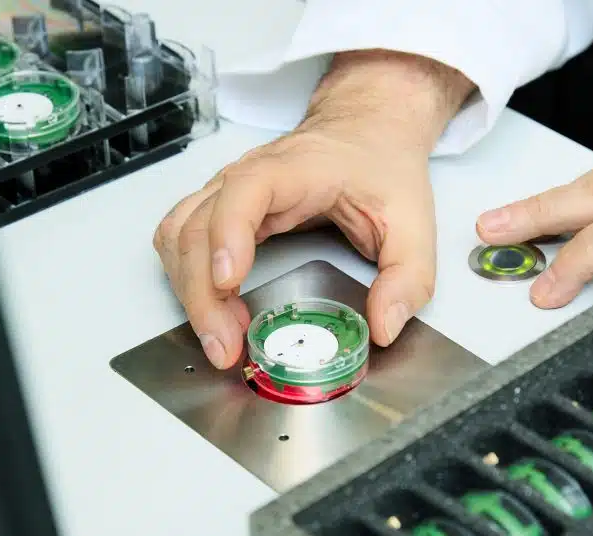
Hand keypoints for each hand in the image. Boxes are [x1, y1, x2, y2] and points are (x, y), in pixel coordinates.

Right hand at [153, 122, 437, 368]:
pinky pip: (179, 240)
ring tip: (222, 337)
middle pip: (199, 226)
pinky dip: (185, 278)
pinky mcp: (218, 207)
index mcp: (295, 170)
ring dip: (189, 291)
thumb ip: (409, 277)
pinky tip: (214, 311)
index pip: (245, 191)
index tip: (228, 281)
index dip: (229, 234)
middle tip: (226, 347)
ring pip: (179, 236)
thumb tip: (384, 327)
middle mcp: (247, 175)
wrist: (364, 131)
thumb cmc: (380, 167)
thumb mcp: (414, 221)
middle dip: (203, 293)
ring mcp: (226, 191)